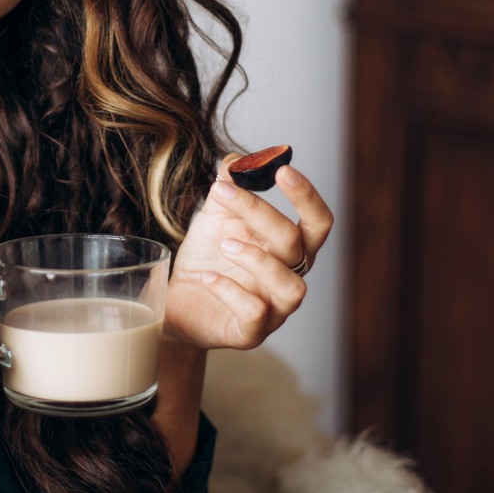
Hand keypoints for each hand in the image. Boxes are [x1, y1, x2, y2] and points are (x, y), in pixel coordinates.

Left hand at [164, 157, 333, 349]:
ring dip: (258, 259)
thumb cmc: (206, 258)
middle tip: (224, 192)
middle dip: (261, 213)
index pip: (317, 221)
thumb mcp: (214, 216)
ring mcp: (274, 308)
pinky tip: (208, 277)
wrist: (176, 302)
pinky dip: (231, 291)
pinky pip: (255, 314)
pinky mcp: (250, 333)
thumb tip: (235, 160)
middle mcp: (289, 276)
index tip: (282, 170)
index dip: (307, 196)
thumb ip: (228, 186)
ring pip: (290, 286)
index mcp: (290, 247)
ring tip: (225, 243)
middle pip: (296, 243)